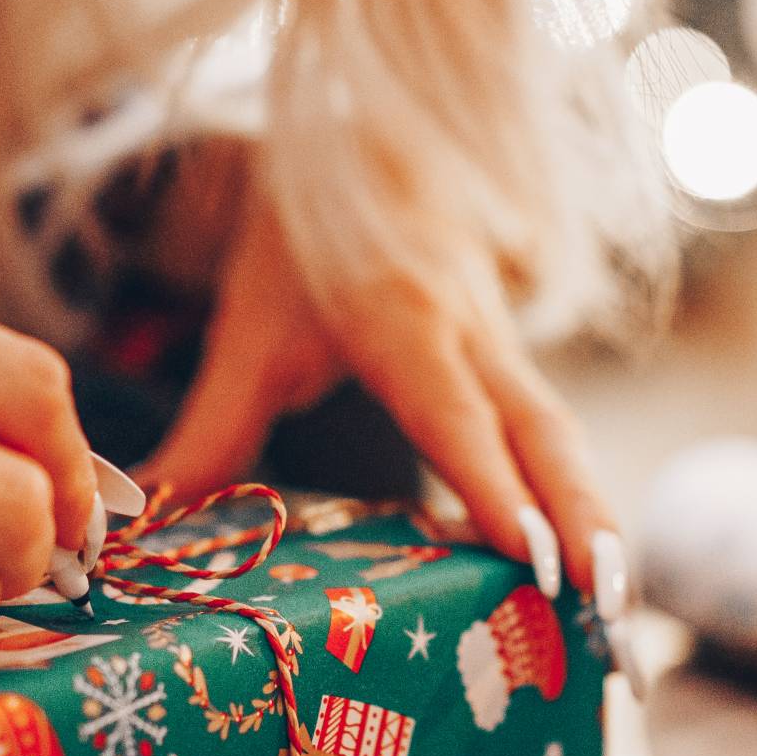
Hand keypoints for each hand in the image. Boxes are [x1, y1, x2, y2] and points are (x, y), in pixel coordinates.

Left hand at [139, 201, 632, 631]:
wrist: (369, 142)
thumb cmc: (304, 244)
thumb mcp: (251, 333)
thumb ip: (211, 432)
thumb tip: (137, 522)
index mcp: (401, 319)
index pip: (455, 413)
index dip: (495, 486)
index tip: (533, 559)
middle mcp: (471, 334)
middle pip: (543, 432)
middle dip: (584, 520)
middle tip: (612, 609)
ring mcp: (505, 347)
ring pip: (562, 436)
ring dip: (596, 518)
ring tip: (619, 613)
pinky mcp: (515, 363)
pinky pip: (555, 438)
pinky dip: (581, 502)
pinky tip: (591, 572)